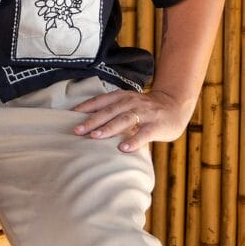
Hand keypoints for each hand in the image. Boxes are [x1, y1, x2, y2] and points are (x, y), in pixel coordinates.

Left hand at [71, 88, 195, 151]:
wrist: (175, 105)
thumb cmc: (145, 109)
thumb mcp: (127, 104)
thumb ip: (111, 111)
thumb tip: (86, 124)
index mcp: (122, 97)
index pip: (101, 101)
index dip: (85, 108)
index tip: (69, 116)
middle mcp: (132, 102)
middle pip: (109, 111)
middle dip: (92, 120)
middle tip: (77, 130)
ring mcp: (145, 113)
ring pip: (124, 119)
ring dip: (109, 128)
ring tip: (95, 136)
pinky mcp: (156, 125)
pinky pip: (144, 133)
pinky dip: (133, 140)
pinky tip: (123, 148)